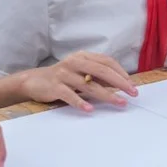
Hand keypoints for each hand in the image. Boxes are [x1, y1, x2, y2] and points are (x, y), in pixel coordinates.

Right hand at [19, 52, 138, 112]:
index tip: (132, 85)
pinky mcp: (55, 86)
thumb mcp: (81, 72)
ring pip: (89, 85)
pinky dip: (81, 102)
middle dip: (119, 82)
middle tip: (132, 93)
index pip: (107, 61)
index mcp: (83, 56)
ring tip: (120, 103)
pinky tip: (90, 109)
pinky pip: (70, 95)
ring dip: (107, 95)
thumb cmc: (63, 77)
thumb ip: (97, 76)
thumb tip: (121, 83)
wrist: (34, 81)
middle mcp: (75, 62)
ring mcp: (64, 74)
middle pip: (101, 70)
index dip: (121, 72)